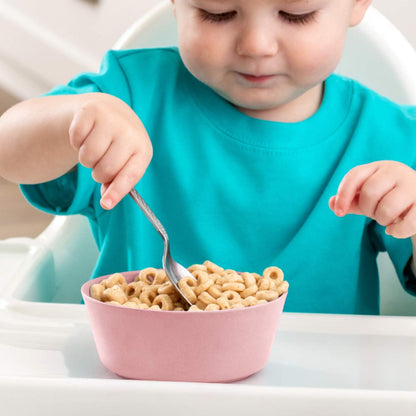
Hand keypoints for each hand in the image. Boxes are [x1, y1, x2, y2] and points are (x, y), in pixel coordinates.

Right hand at [68, 93, 151, 208]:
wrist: (112, 112)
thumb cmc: (120, 145)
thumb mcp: (126, 162)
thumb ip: (117, 182)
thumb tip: (106, 201)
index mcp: (143, 149)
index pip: (130, 175)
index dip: (117, 191)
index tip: (106, 204)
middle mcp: (130, 133)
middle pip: (105, 170)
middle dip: (98, 174)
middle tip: (101, 164)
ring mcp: (111, 119)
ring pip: (87, 157)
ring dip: (86, 159)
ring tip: (94, 150)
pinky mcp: (91, 110)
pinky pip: (75, 139)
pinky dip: (76, 142)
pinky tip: (86, 136)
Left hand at [329, 161, 415, 237]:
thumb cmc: (388, 197)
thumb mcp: (368, 197)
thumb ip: (349, 200)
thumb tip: (331, 202)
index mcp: (378, 167)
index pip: (354, 176)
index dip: (343, 195)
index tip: (338, 212)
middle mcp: (396, 172)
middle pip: (370, 192)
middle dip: (366, 209)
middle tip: (372, 213)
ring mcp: (413, 186)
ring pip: (387, 208)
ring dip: (381, 220)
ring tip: (385, 219)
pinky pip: (408, 223)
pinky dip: (397, 231)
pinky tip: (393, 231)